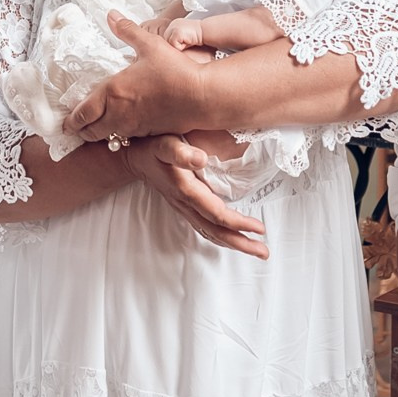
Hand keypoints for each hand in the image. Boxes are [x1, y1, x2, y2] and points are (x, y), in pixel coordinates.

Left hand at [64, 13, 200, 139]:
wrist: (201, 97)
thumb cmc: (175, 70)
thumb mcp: (150, 44)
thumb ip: (127, 30)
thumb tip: (111, 15)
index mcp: (113, 91)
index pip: (83, 112)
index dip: (72, 120)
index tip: (65, 123)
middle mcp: (119, 113)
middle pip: (91, 130)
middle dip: (81, 129)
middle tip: (76, 126)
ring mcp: (134, 126)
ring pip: (107, 137)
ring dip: (99, 133)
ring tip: (95, 128)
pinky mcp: (149, 133)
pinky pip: (127, 138)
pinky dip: (119, 134)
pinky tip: (122, 127)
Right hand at [121, 134, 266, 258]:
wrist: (134, 158)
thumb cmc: (152, 148)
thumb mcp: (164, 144)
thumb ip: (179, 152)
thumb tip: (201, 159)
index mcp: (186, 191)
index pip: (216, 214)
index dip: (238, 223)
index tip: (259, 228)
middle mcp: (186, 205)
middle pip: (216, 231)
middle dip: (241, 244)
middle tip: (264, 252)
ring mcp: (185, 209)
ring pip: (211, 233)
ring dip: (234, 244)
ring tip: (255, 250)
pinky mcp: (185, 208)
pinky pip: (205, 228)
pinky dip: (222, 237)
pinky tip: (233, 239)